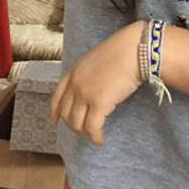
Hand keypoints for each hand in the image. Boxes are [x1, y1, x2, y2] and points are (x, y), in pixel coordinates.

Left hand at [50, 21, 143, 144]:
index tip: (54, 120)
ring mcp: (85, 93)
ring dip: (85, 133)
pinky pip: (92, 128)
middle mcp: (76, 83)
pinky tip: (101, 139)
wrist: (134, 49)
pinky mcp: (98, 103)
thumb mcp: (97, 60)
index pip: (57, 95)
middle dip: (73, 125)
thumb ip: (89, 75)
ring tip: (94, 135)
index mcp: (74, 71)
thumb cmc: (123, 51)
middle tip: (84, 131)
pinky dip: (95, 137)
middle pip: (65, 113)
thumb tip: (93, 90)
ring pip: (76, 123)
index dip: (54, 110)